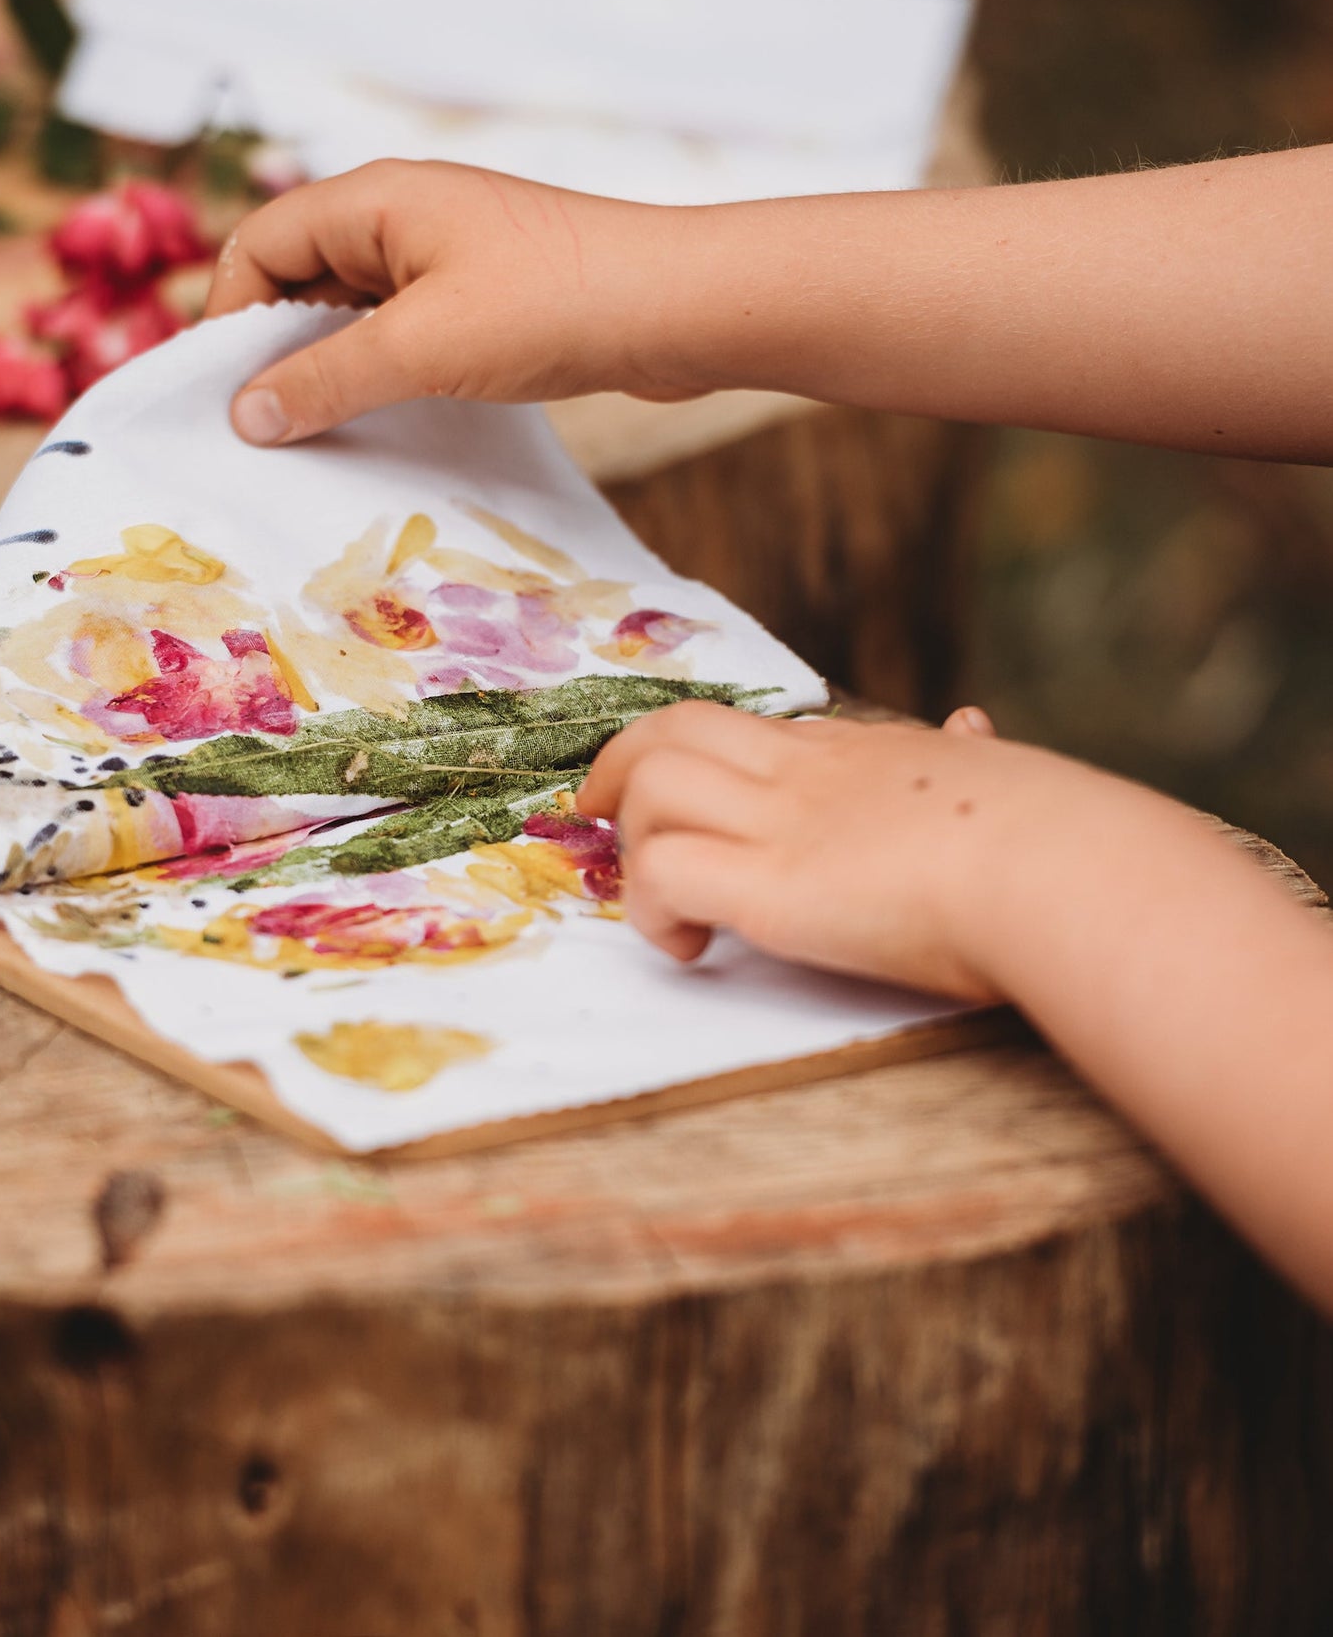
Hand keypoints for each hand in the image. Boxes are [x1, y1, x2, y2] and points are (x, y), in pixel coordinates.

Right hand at [203, 160, 709, 443]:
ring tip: (319, 433)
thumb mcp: (421, 347)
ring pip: (355, 308)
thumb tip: (244, 415)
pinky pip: (405, 329)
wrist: (680, 307)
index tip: (224, 395)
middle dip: (276, 344)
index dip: (230, 315)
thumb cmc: (550, 306)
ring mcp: (449, 253)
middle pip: (302, 272)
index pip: (261, 241)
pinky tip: (385, 420)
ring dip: (332, 364)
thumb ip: (326, 379)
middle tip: (264, 425)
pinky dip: (383, 370)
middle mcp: (405, 214)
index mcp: (376, 197)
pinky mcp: (486, 294)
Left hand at [577, 700, 1122, 1002]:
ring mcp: (785, 823)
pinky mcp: (770, 888)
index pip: (758, 731)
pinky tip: (692, 948)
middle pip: (674, 728)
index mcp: (869, 753)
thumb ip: (977, 757)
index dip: (704, 760)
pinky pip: (661, 873)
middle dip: (620, 767)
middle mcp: (811, 773)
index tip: (688, 798)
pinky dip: (652, 911)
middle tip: (599, 821)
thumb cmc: (1064, 841)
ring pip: (650, 786)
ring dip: (633, 844)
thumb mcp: (1009, 778)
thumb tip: (974, 722)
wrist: (1072, 873)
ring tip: (664, 907)